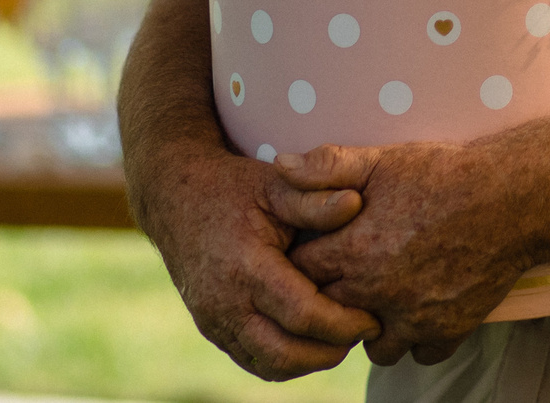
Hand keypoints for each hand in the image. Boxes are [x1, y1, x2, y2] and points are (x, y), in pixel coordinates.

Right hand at [138, 138, 378, 378]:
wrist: (175, 198)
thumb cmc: (232, 188)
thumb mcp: (275, 184)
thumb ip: (314, 199)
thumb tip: (355, 203)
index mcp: (246, 268)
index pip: (302, 315)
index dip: (344, 323)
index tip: (375, 319)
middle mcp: (225, 303)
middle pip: (286, 353)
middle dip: (331, 351)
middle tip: (365, 332)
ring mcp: (214, 321)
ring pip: (269, 365)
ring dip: (311, 361)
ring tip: (343, 337)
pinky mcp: (212, 328)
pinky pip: (254, 360)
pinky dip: (288, 359)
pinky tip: (314, 339)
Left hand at [278, 142, 534, 366]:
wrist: (513, 198)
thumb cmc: (445, 173)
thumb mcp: (383, 159)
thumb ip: (327, 165)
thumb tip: (279, 166)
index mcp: (353, 253)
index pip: (301, 273)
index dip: (307, 260)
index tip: (322, 247)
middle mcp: (377, 294)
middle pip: (331, 314)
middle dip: (335, 298)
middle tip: (351, 274)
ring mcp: (414, 318)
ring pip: (375, 346)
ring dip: (374, 327)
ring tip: (385, 298)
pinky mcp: (449, 330)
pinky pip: (421, 353)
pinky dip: (419, 338)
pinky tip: (423, 309)